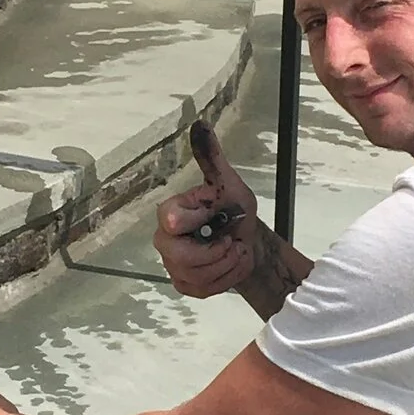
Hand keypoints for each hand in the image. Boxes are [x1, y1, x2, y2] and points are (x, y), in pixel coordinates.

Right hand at [154, 119, 257, 300]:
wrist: (249, 242)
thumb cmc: (236, 211)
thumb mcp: (229, 183)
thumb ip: (212, 158)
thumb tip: (199, 124)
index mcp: (171, 212)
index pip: (172, 220)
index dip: (199, 222)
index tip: (217, 217)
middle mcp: (164, 239)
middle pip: (181, 257)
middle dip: (216, 253)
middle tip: (231, 242)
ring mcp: (172, 265)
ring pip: (195, 276)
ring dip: (226, 265)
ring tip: (235, 251)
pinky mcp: (184, 284)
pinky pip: (202, 290)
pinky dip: (225, 279)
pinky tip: (231, 265)